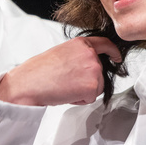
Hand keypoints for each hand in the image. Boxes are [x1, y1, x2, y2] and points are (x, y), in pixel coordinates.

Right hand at [0, 37, 121, 105]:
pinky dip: (79, 100)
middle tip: (66, 81)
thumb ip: (77, 56)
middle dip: (87, 81)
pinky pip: (91, 98)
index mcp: (81, 44)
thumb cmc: (38, 71)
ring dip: (83, 91)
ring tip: (64, 86)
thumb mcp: (61, 54)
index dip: (113, 51)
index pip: (104, 44)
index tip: (116, 57)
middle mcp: (90, 54)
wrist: (29, 83)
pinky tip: (66, 93)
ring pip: (97, 87)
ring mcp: (93, 69)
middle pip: (100, 73)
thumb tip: (83, 67)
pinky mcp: (92, 86)